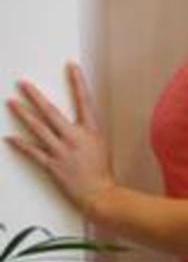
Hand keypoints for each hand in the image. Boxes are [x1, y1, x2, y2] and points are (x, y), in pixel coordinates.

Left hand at [5, 63, 116, 215]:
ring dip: (23, 114)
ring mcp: (61, 151)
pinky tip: (11, 137)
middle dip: (35, 96)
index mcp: (90, 131)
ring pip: (38, 128)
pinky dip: (21, 145)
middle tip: (24, 84)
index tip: (71, 67)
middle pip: (51, 112)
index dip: (78, 82)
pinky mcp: (52, 165)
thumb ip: (86, 131)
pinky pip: (33, 152)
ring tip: (12, 103)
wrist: (99, 194)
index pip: (84, 101)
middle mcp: (74, 138)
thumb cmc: (101, 172)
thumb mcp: (100, 145)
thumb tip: (76, 121)